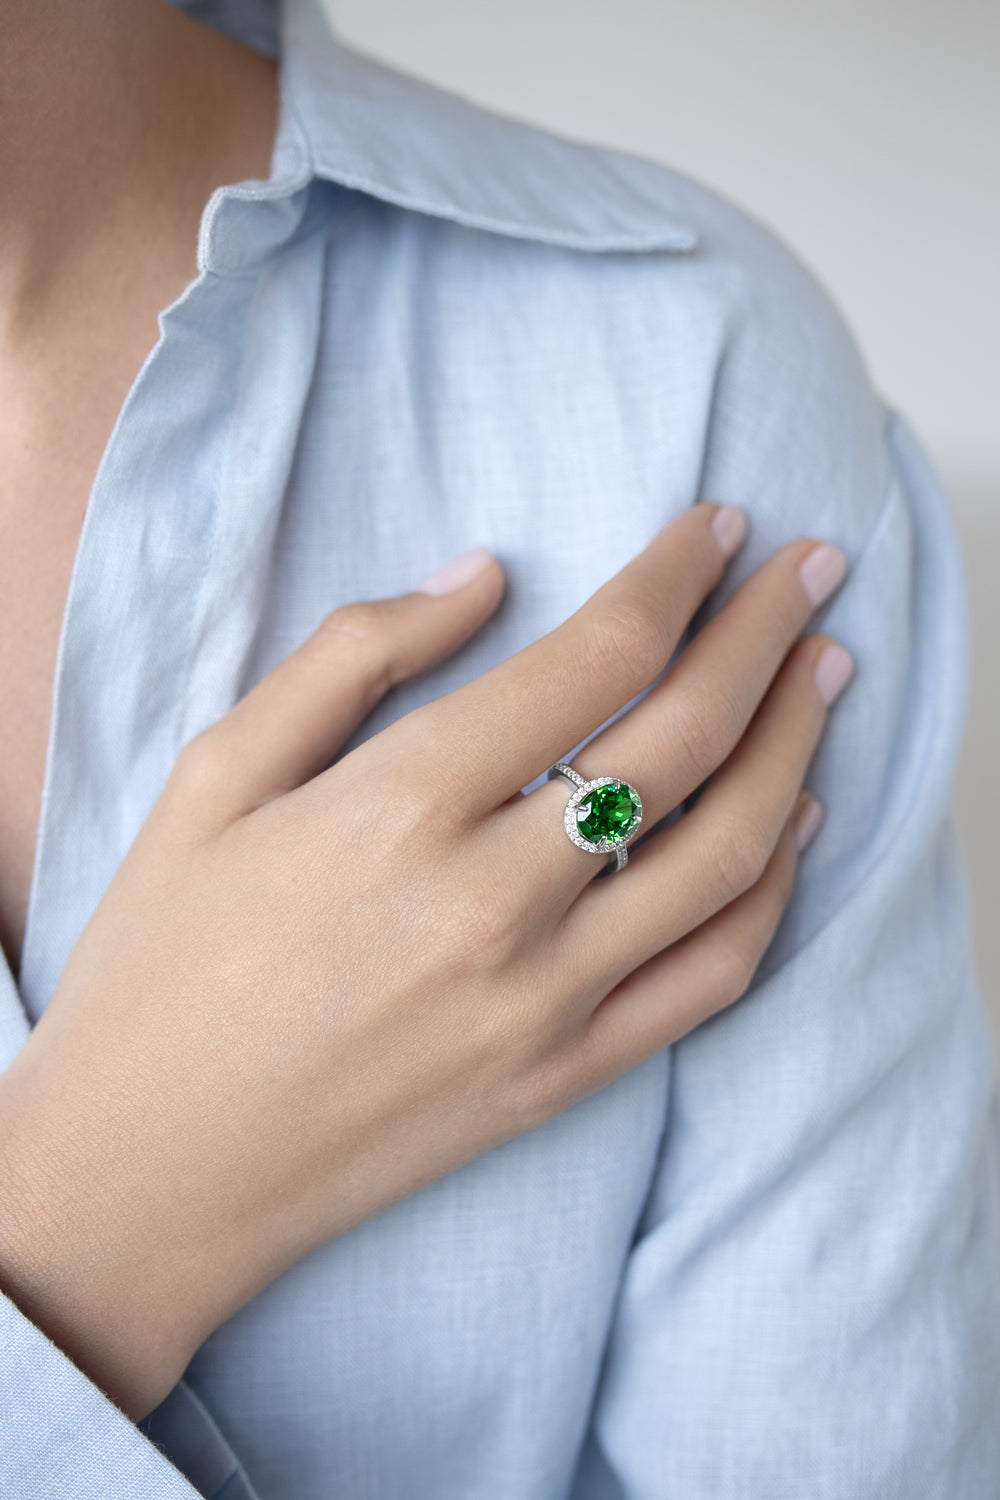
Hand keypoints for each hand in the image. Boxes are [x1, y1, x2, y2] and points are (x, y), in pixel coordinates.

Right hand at [0, 504, 849, 1420]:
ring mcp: (545, 1000)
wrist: (149, 1172)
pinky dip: (773, 892)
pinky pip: (711, 978)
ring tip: (827, 673)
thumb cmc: (162, 960)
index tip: (717, 525)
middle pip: (686, 737)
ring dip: (797, 746)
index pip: (598, 657)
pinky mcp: (564, 1077)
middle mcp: (495, 899)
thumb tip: (480, 577)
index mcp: (403, 804)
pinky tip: (794, 827)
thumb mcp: (215, 774)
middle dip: (765, 632)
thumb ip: (350, 658)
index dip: (676, 575)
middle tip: (813, 565)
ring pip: (729, 853)